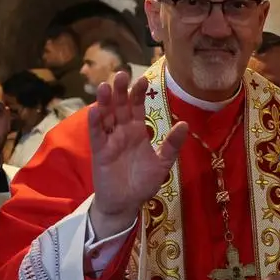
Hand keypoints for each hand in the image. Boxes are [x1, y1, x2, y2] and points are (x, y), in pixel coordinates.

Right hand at [88, 71, 187, 238]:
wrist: (126, 204)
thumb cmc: (143, 183)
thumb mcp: (162, 164)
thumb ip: (171, 145)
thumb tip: (184, 123)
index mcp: (137, 131)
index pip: (137, 107)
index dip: (138, 93)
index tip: (143, 80)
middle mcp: (122, 131)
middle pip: (120, 106)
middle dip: (121, 91)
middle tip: (122, 74)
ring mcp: (109, 140)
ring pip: (106, 116)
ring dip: (105, 102)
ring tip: (105, 86)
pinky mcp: (100, 152)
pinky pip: (96, 135)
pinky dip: (95, 122)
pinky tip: (94, 109)